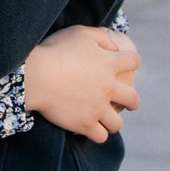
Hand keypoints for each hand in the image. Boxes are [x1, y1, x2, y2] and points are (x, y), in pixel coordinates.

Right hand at [22, 25, 140, 142]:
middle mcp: (108, 87)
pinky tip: (90, 128)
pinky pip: (101, 136)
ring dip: (113, 121)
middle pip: (133, 99)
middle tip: (126, 101)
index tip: (127, 64)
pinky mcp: (84, 124)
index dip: (132, 61)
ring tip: (106, 120)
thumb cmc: (54, 51)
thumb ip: (101, 37)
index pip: (134, 61)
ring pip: (117, 123)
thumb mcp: (79, 33)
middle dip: (132, 101)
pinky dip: (97, 134)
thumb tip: (115, 47)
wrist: (35, 76)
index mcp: (109, 63)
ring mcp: (98, 108)